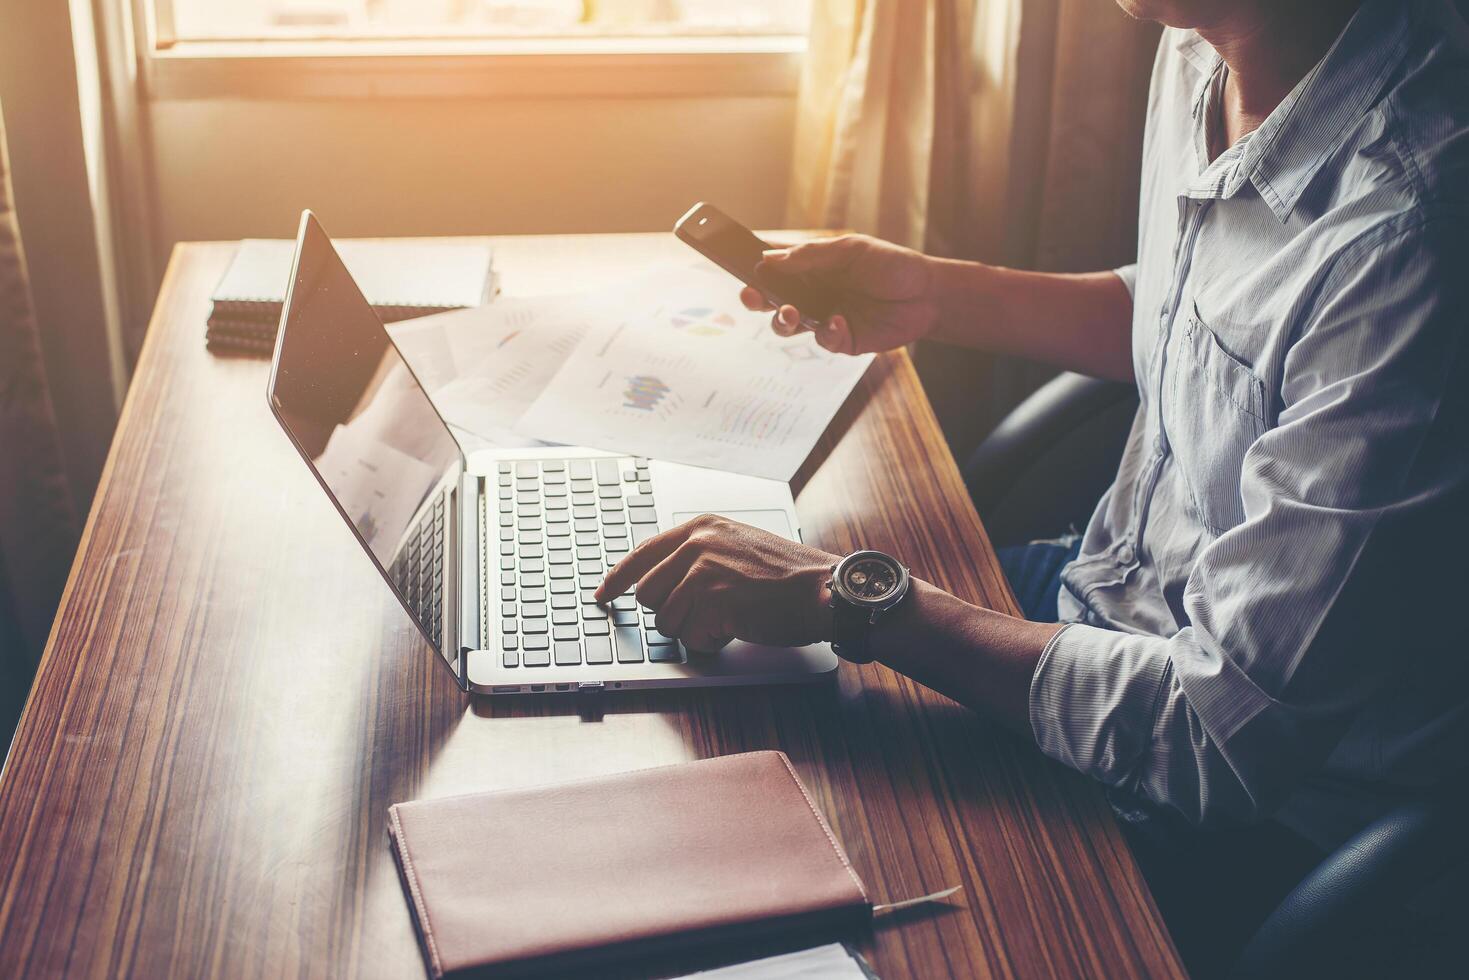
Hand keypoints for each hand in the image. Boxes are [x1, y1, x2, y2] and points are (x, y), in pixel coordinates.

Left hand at [594, 514, 836, 652]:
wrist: (822, 588)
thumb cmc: (787, 574)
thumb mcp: (737, 545)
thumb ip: (699, 554)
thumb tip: (662, 581)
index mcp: (700, 527)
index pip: (641, 553)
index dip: (616, 579)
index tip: (603, 595)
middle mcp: (696, 543)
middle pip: (648, 594)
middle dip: (672, 612)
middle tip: (707, 613)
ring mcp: (702, 571)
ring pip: (666, 621)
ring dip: (694, 629)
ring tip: (729, 616)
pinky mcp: (712, 600)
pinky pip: (689, 638)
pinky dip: (711, 641)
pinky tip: (736, 626)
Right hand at [742, 234, 938, 354]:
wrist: (927, 294)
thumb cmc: (891, 266)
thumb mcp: (851, 250)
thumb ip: (811, 256)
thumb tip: (770, 259)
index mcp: (812, 269)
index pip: (775, 269)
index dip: (755, 269)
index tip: (738, 266)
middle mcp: (813, 294)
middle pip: (772, 301)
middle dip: (756, 300)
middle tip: (752, 297)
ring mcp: (825, 318)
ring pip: (789, 325)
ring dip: (783, 320)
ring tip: (791, 313)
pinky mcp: (842, 340)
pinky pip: (823, 340)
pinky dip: (826, 332)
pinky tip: (838, 321)